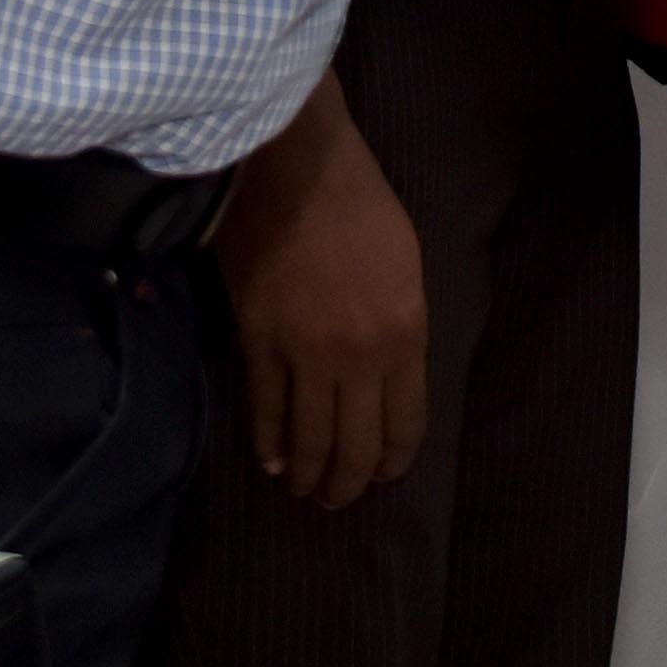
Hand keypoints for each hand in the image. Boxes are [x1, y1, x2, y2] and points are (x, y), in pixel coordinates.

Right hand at [208, 77, 430, 506]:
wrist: (296, 166)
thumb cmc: (359, 204)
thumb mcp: (405, 267)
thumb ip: (400, 326)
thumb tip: (383, 376)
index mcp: (406, 334)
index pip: (405, 423)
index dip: (391, 460)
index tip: (380, 475)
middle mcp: (361, 356)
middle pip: (356, 442)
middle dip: (348, 483)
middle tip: (337, 500)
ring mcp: (307, 352)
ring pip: (309, 436)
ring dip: (309, 474)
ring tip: (305, 492)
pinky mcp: (259, 340)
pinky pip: (265, 408)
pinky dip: (269, 443)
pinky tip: (272, 463)